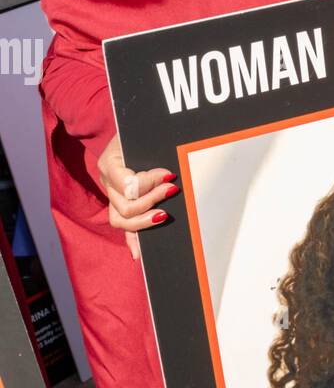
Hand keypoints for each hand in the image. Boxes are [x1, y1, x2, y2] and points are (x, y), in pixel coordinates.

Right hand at [96, 133, 178, 260]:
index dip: (149, 183)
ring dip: (144, 222)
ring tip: (164, 215)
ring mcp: (111, 197)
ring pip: (121, 220)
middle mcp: (107, 183)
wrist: (129, 133)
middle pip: (125, 206)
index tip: (170, 176)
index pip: (127, 183)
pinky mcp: (119, 206)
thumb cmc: (138, 133)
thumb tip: (171, 174)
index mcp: (109, 163)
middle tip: (172, 190)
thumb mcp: (143, 135)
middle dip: (151, 201)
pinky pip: (123, 228)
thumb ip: (154, 149)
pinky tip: (139, 254)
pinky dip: (132, 240)